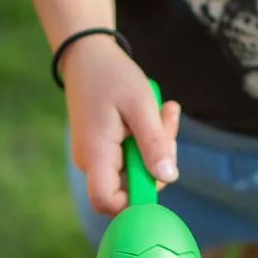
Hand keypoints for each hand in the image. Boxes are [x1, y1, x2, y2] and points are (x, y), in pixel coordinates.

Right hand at [60, 35, 180, 215]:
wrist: (87, 55)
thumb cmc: (111, 75)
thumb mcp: (140, 104)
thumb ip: (154, 143)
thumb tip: (169, 177)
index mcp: (95, 154)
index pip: (106, 201)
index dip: (132, 201)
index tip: (157, 173)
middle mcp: (90, 163)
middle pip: (128, 187)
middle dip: (157, 161)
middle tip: (169, 121)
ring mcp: (95, 158)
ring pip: (134, 171)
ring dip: (158, 145)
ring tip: (166, 109)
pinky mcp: (103, 150)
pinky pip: (131, 157)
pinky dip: (148, 139)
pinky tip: (156, 112)